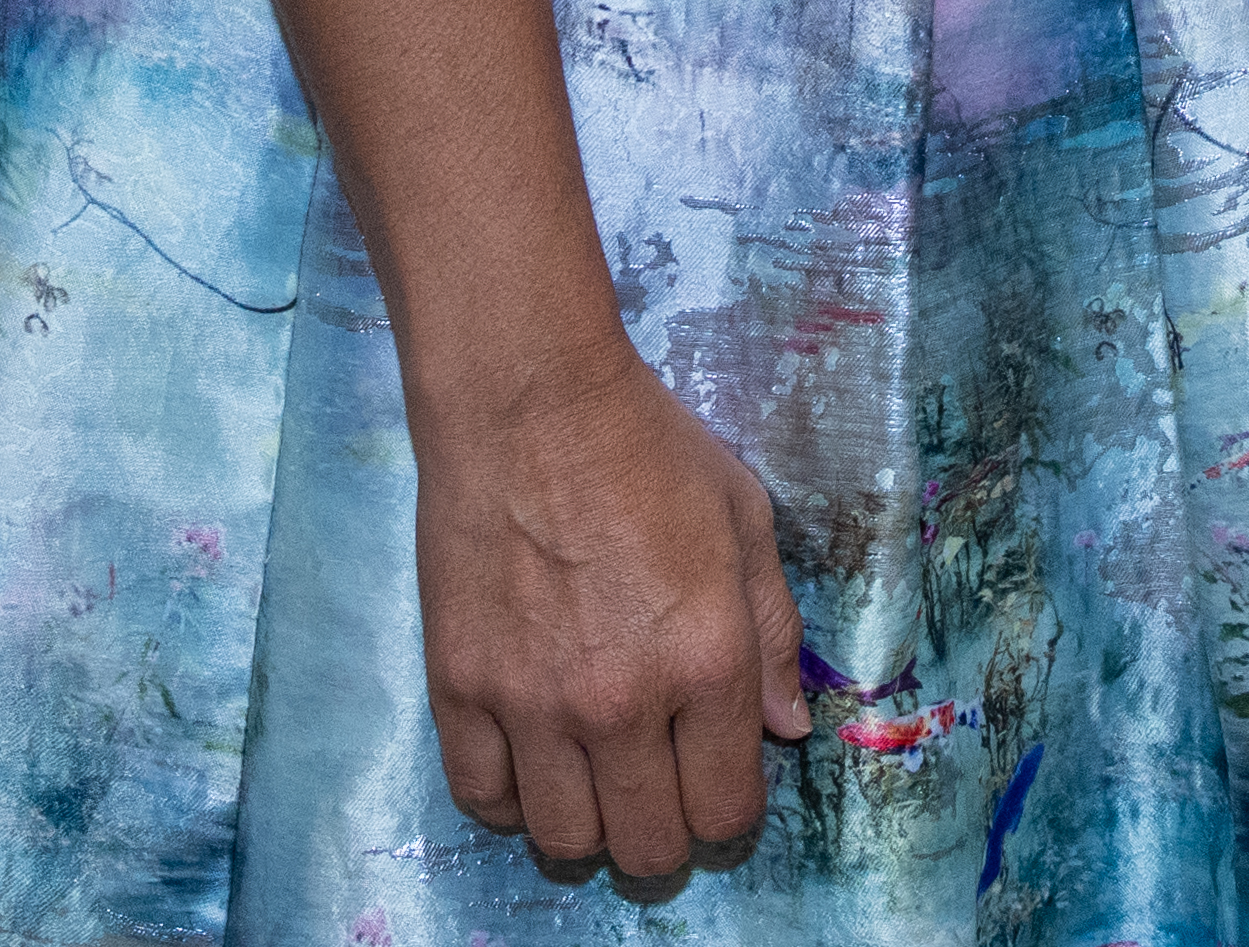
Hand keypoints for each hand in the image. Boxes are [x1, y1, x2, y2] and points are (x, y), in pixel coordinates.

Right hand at [414, 351, 803, 897]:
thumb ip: (774, 634)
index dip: (730, 814)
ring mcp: (533, 701)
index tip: (718, 790)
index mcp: (709, 660)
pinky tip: (531, 765)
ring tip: (596, 784)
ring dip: (589, 828)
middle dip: (666, 837)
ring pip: (565, 839)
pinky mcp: (461, 688)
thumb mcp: (745, 523)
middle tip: (660, 795)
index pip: (727, 808)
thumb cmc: (648, 449)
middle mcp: (623, 699)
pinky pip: (482, 798)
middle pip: (648, 846)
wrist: (529, 401)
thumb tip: (787, 728)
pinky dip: (510, 801)